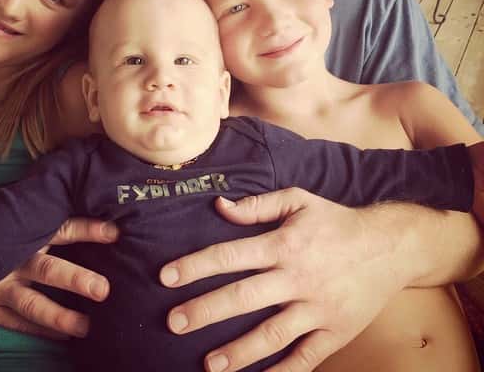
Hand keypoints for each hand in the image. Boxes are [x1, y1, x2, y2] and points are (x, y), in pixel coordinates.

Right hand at [0, 216, 117, 339]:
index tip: (115, 233)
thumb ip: (40, 208)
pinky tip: (63, 338)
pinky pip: (16, 322)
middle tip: (103, 289)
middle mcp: (13, 259)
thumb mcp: (11, 210)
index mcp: (23, 232)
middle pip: (49, 270)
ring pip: (32, 303)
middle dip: (76, 280)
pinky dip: (38, 330)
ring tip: (86, 327)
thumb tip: (78, 190)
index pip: (61, 228)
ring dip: (60, 316)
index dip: (88, 229)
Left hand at [159, 189, 408, 371]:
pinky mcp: (336, 332)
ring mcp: (317, 308)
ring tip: (208, 363)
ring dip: (237, 351)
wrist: (390, 246)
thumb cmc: (336, 221)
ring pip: (271, 334)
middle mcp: (297, 278)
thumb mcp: (298, 200)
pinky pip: (306, 358)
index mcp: (284, 243)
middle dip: (204, 311)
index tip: (166, 277)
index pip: (230, 256)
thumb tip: (220, 206)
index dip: (196, 265)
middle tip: (174, 323)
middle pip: (243, 298)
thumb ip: (258, 204)